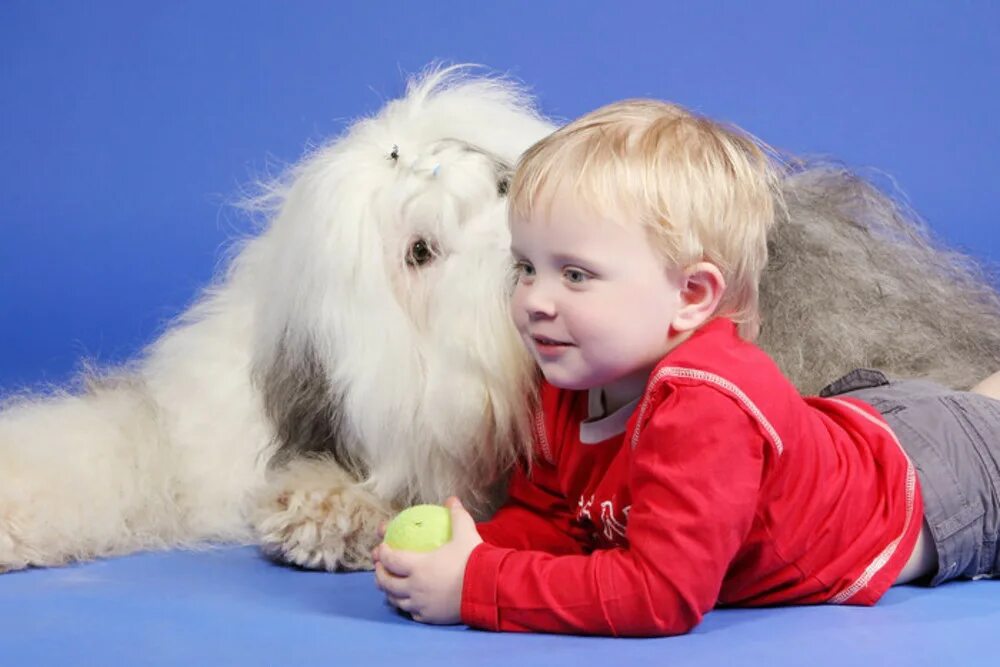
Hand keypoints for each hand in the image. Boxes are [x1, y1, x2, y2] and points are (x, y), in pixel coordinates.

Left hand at [373, 496, 482, 624]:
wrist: (488, 589)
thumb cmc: (472, 560)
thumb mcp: (465, 533)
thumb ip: (456, 516)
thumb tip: (452, 500)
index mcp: (418, 566)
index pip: (390, 560)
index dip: (382, 553)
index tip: (381, 547)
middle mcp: (415, 587)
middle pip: (387, 583)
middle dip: (379, 574)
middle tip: (380, 567)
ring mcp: (421, 604)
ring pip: (396, 601)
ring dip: (389, 592)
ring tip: (390, 586)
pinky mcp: (431, 617)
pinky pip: (413, 613)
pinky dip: (408, 606)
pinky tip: (410, 602)